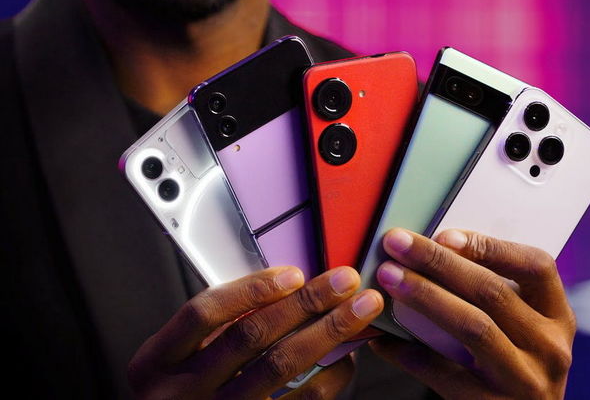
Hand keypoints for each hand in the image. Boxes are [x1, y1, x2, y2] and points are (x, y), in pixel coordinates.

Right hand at [128, 266, 382, 399]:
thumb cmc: (182, 390)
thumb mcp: (179, 357)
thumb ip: (217, 326)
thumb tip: (287, 287)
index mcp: (158, 361)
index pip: (204, 312)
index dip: (251, 289)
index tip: (294, 274)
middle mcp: (184, 390)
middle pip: (252, 336)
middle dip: (306, 303)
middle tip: (345, 281)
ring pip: (280, 367)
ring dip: (327, 333)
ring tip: (359, 310)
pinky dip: (328, 377)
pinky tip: (347, 356)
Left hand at [371, 228, 575, 398]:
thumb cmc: (513, 364)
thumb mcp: (522, 327)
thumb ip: (492, 295)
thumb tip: (431, 250)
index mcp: (557, 316)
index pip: (536, 266)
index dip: (489, 246)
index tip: (443, 234)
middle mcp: (549, 347)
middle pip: (492, 291)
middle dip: (438, 261)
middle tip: (397, 243)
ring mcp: (524, 379)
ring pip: (472, 325)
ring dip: (424, 295)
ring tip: (388, 277)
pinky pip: (441, 371)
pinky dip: (406, 350)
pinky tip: (381, 336)